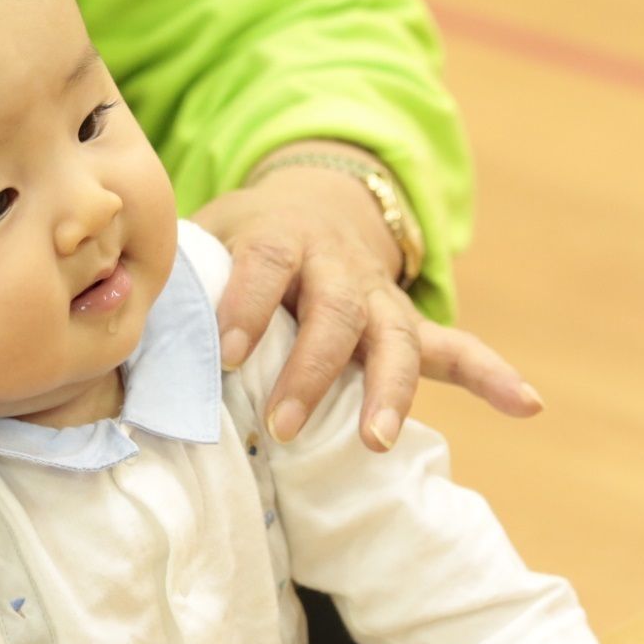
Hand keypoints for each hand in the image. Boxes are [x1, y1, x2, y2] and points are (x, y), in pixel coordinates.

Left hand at [195, 152, 537, 451]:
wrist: (310, 202)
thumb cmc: (236, 237)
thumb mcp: (202, 237)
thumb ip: (175, 279)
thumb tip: (115, 323)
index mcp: (278, 233)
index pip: (263, 263)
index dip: (247, 305)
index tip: (226, 354)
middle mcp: (337, 264)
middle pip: (337, 312)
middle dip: (316, 370)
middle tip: (286, 425)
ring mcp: (379, 296)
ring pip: (399, 339)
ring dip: (393, 390)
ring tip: (381, 441)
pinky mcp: (407, 323)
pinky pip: (457, 349)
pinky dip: (493, 376)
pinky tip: (528, 405)